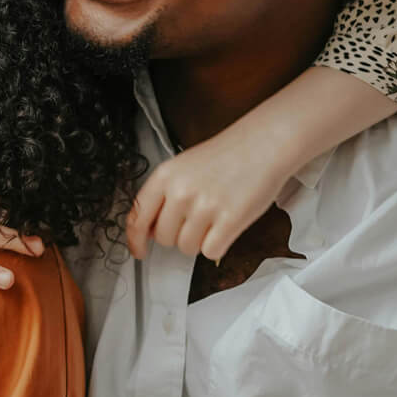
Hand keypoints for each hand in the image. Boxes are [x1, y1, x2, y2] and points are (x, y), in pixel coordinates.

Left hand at [125, 128, 291, 263]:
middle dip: (178, 235)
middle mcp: (181, 191)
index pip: (137, 216)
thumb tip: (150, 229)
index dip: (134, 239)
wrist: (262, 144)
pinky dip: (218, 245)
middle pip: (164, 238)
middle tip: (196, 220)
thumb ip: (164, 194)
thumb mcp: (184, 166)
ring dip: (199, 241)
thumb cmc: (227, 155)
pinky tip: (225, 225)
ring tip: (213, 218)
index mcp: (165, 175)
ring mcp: (204, 206)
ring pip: (187, 248)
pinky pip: (210, 252)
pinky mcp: (229, 220)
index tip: (138, 250)